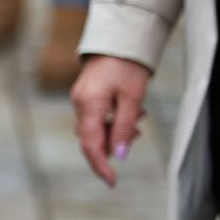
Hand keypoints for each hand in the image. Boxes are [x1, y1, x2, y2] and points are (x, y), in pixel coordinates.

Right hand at [70, 55, 152, 187]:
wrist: (119, 37)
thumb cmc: (127, 64)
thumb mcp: (132, 97)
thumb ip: (124, 127)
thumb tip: (119, 155)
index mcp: (89, 105)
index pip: (91, 145)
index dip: (100, 166)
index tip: (112, 181)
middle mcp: (80, 104)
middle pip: (92, 139)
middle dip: (114, 144)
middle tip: (138, 134)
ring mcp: (81, 100)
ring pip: (96, 128)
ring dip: (116, 131)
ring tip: (139, 119)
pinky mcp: (87, 96)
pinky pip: (97, 117)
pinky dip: (113, 121)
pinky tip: (130, 112)